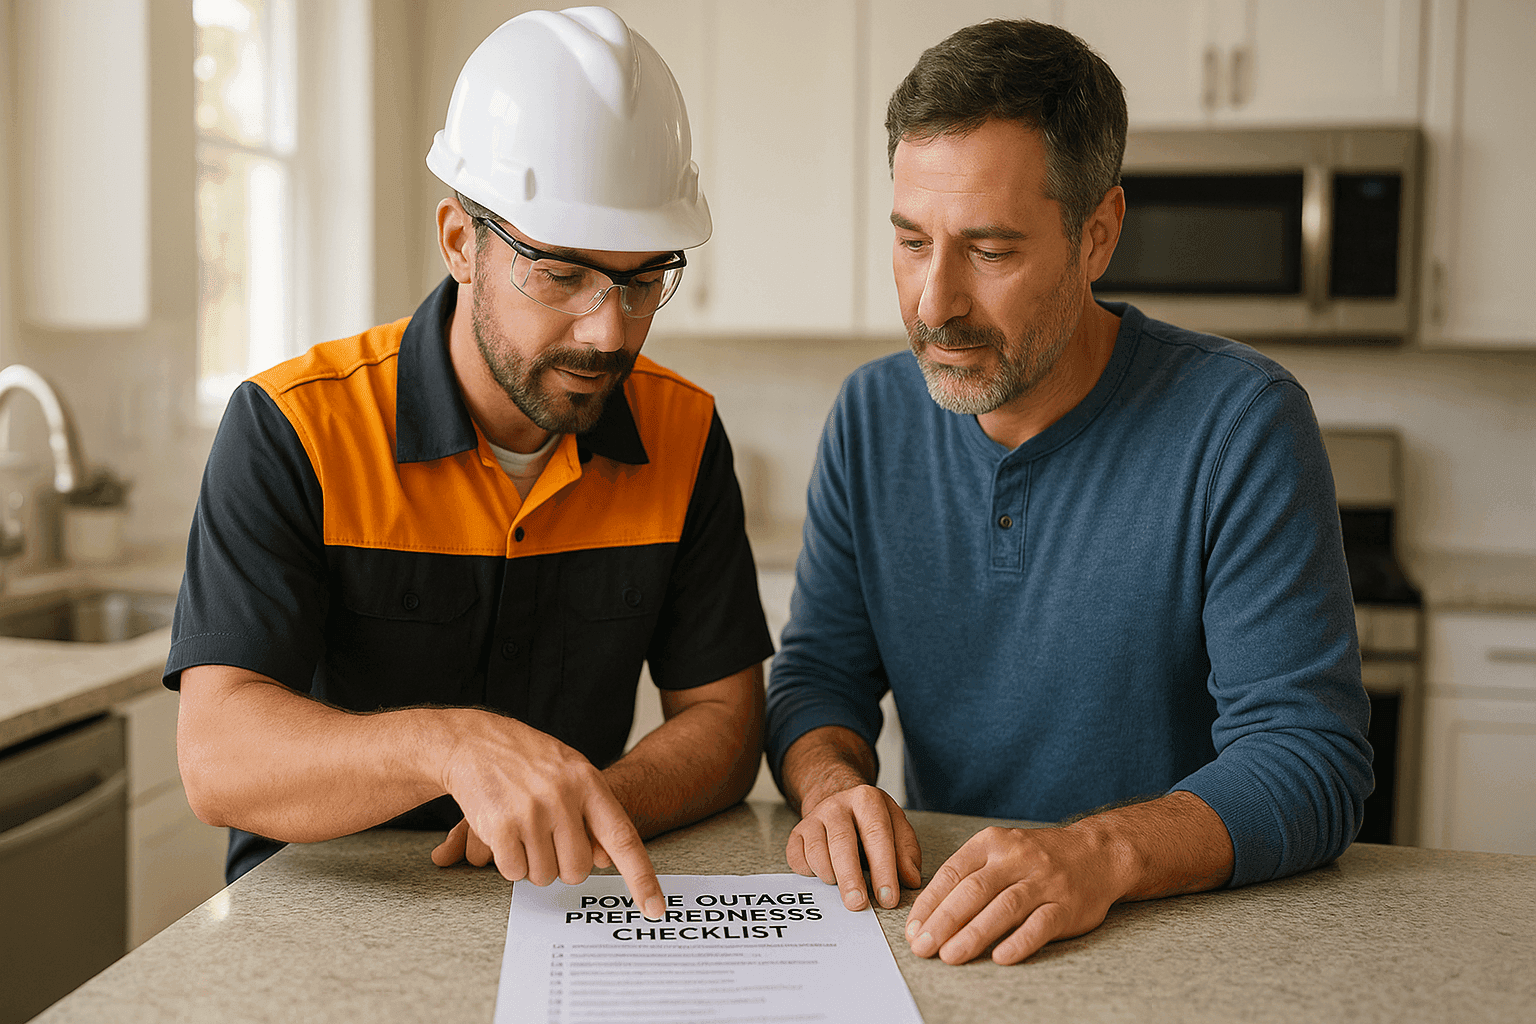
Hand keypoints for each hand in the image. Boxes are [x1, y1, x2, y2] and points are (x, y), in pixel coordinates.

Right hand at [428, 711, 664, 919]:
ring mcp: (533, 812)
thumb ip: (592, 811)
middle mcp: (564, 797)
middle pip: (576, 870)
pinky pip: (514, 871)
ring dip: (531, 864)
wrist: (473, 742)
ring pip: (543, 875)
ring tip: (522, 829)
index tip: (655, 908)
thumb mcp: (570, 771)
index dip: (641, 877)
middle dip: (561, 867)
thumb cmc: (527, 760)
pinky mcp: (502, 827)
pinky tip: (503, 833)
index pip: (623, 838)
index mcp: (588, 782)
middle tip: (546, 840)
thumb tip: (607, 860)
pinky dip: (508, 862)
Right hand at [787, 783, 921, 910]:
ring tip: (843, 887)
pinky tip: (824, 875)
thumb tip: (911, 880)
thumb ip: (907, 853)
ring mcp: (813, 818)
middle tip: (858, 904)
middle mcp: (837, 806)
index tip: (888, 898)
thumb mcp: (897, 828)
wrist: (840, 804)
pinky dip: (810, 873)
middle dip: (850, 878)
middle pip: (842, 843)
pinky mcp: (797, 833)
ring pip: (816, 851)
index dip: (883, 869)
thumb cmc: (871, 822)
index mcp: (867, 800)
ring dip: (830, 876)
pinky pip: (798, 858)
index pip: (876, 835)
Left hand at [904, 825, 1119, 964]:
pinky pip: (1041, 924)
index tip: (912, 929)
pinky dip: (1019, 941)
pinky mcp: (1067, 905)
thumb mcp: (999, 852)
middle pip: (973, 891)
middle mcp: (1017, 858)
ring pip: (1003, 907)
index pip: (953, 873)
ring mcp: (1043, 881)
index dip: (929, 903)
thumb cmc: (1036, 858)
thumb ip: (968, 877)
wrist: (1096, 853)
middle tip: (923, 947)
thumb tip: (929, 915)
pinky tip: (1001, 957)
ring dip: (973, 934)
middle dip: (943, 922)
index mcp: (992, 843)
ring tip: (950, 956)